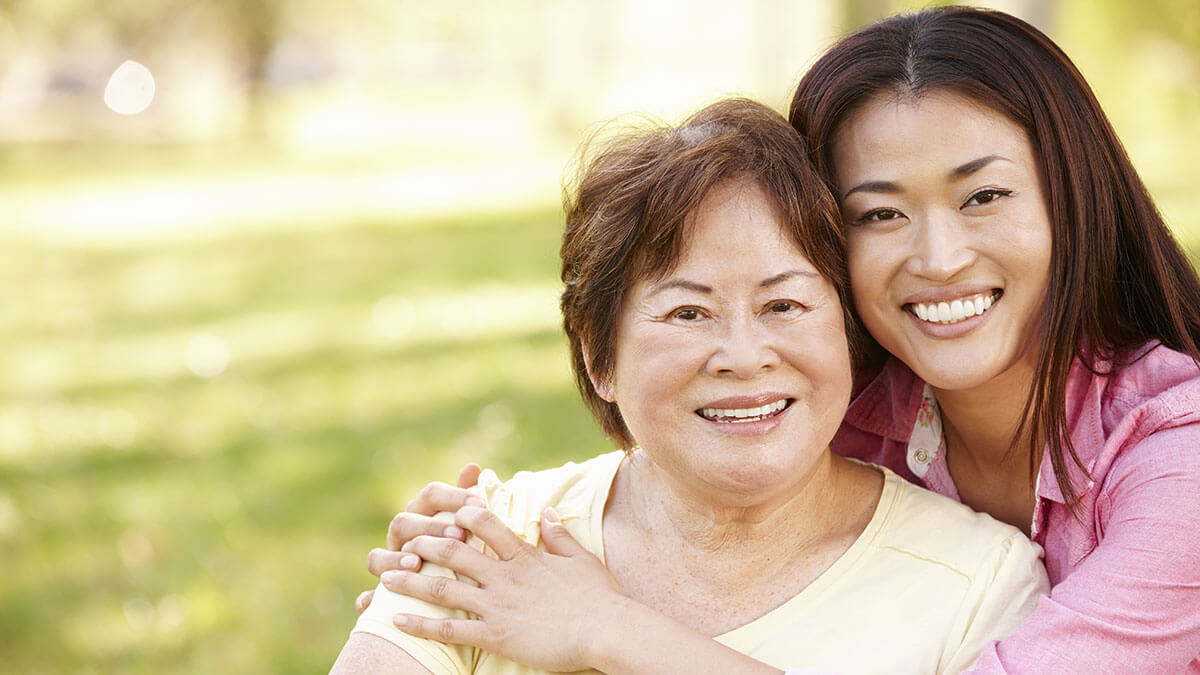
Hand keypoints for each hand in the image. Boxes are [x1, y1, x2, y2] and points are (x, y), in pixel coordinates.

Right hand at [356, 463, 482, 613]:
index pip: (430, 495)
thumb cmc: (469, 558)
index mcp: (423, 516)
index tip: (480, 504)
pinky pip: (368, 598)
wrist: (463, 598)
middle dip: (429, 527)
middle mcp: (402, 539)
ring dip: (394, 559)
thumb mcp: (475, 532)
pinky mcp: (383, 597)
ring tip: (416, 563)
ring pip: (377, 557)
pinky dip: (369, 599)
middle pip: (402, 523)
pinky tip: (374, 601)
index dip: (453, 497)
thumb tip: (473, 467)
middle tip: (459, 535)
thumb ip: (470, 501)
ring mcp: (389, 566)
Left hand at [381, 506, 628, 671]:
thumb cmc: (600, 597)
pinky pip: (449, 628)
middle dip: (424, 542)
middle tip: (401, 538)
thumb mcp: (580, 559)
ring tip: (384, 576)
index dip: (461, 515)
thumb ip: (558, 536)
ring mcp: (497, 605)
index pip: (485, 525)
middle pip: (454, 551)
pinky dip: (421, 623)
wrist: (607, 630)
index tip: (444, 511)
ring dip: (411, 580)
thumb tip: (546, 512)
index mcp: (524, 556)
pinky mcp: (495, 634)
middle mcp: (505, 576)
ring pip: (443, 587)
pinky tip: (397, 619)